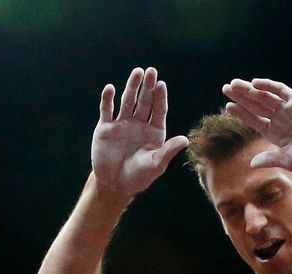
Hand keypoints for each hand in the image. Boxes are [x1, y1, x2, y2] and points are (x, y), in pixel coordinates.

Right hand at [93, 66, 187, 194]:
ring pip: (127, 101)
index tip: (161, 84)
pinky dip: (107, 99)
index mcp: (154, 132)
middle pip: (144, 101)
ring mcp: (122, 124)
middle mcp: (139, 124)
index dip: (160, 97)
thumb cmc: (139, 177)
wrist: (115, 185)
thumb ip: (168, 151)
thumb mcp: (155, 165)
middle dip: (148, 86)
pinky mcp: (105, 128)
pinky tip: (111, 88)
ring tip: (137, 72)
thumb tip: (185, 140)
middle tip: (151, 71)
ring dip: (132, 87)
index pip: (159, 110)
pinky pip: (106, 110)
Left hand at [222, 78, 291, 170]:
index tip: (228, 107)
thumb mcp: (289, 160)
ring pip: (265, 96)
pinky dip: (268, 87)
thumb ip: (270, 159)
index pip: (255, 120)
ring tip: (234, 84)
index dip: (242, 114)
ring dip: (250, 90)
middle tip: (226, 88)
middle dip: (241, 97)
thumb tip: (251, 163)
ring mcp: (288, 108)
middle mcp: (280, 118)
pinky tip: (255, 84)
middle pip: (256, 105)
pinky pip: (280, 90)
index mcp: (276, 133)